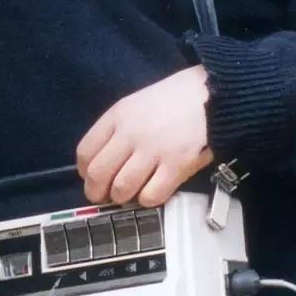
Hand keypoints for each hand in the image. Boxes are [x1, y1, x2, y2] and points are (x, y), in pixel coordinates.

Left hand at [76, 65, 213, 207]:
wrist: (210, 96)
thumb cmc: (172, 99)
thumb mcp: (136, 104)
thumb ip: (117, 130)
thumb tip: (103, 163)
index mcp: (117, 116)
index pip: (85, 152)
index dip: (85, 172)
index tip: (93, 177)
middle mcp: (131, 134)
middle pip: (98, 175)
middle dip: (97, 192)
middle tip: (105, 196)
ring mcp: (154, 151)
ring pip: (122, 189)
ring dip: (122, 198)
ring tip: (131, 194)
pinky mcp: (177, 166)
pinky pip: (151, 196)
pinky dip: (148, 199)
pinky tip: (154, 190)